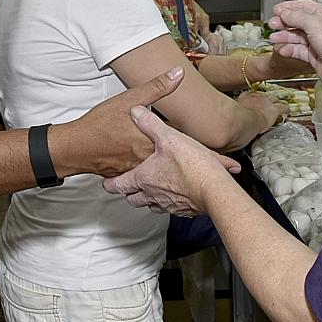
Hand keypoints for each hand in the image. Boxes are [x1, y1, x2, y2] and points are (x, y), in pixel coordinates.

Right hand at [53, 67, 184, 176]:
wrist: (74, 146)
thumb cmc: (99, 124)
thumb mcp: (129, 99)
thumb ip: (157, 87)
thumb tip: (178, 73)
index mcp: (154, 140)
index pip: (173, 135)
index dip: (167, 126)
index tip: (161, 122)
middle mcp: (147, 159)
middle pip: (161, 149)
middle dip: (156, 140)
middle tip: (138, 130)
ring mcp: (136, 170)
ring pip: (148, 161)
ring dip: (144, 152)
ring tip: (130, 140)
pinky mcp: (124, 176)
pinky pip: (134, 170)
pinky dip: (130, 160)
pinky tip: (121, 151)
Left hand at [104, 107, 240, 215]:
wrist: (214, 189)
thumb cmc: (191, 166)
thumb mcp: (168, 137)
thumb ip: (150, 124)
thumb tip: (135, 112)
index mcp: (144, 178)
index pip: (119, 185)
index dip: (111, 184)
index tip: (107, 182)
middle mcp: (153, 195)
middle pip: (134, 199)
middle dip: (130, 192)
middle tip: (129, 185)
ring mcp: (169, 205)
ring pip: (152, 205)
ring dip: (150, 198)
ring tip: (153, 189)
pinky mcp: (184, 210)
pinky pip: (172, 208)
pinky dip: (171, 201)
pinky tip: (178, 192)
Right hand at [235, 90, 281, 131]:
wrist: (244, 120)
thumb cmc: (236, 120)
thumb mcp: (233, 113)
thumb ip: (235, 113)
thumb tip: (231, 120)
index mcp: (245, 97)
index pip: (251, 95)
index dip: (255, 98)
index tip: (255, 102)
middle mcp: (257, 97)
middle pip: (265, 95)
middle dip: (267, 99)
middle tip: (268, 103)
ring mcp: (267, 102)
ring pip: (275, 99)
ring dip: (277, 102)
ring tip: (279, 105)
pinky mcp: (275, 109)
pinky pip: (283, 107)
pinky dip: (285, 110)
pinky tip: (287, 111)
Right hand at [267, 0, 321, 95]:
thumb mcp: (314, 24)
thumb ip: (296, 17)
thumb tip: (284, 13)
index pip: (305, 6)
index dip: (289, 7)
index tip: (277, 9)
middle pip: (298, 21)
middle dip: (284, 22)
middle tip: (272, 24)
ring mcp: (318, 42)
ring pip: (297, 37)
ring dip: (284, 37)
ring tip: (274, 38)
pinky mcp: (314, 56)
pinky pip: (298, 50)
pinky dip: (289, 49)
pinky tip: (283, 50)